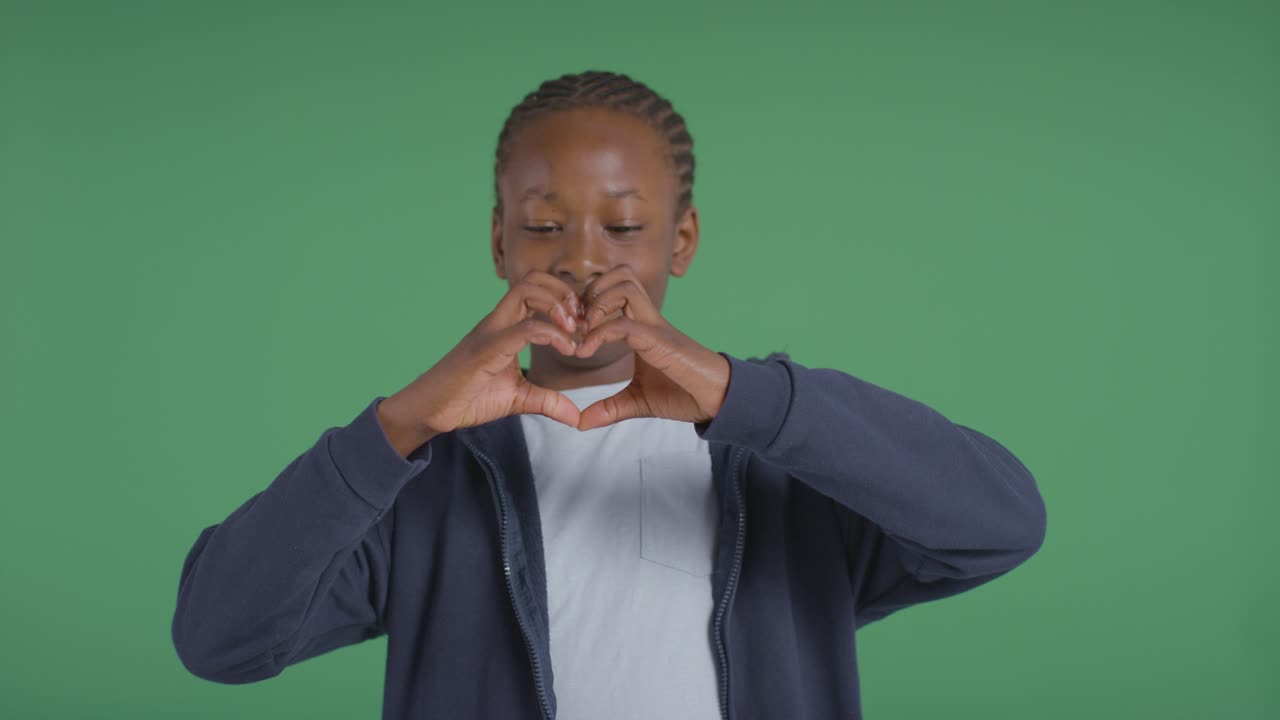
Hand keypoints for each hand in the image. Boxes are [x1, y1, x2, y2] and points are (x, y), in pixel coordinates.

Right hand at [379, 270, 586, 448]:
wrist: (431, 411)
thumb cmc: (469, 399)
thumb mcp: (519, 399)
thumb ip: (548, 402)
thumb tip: (577, 417)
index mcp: (505, 326)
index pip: (536, 290)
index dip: (565, 301)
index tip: (584, 328)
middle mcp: (497, 321)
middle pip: (532, 279)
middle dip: (564, 293)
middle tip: (581, 323)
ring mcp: (491, 331)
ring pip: (525, 290)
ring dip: (557, 304)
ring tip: (573, 331)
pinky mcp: (487, 349)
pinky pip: (523, 328)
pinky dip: (551, 333)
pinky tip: (566, 349)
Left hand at [571, 265, 730, 431]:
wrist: (719, 401)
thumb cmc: (684, 394)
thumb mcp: (638, 402)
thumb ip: (609, 408)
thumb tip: (581, 423)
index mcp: (642, 326)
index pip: (614, 289)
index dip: (587, 302)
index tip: (572, 332)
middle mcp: (649, 319)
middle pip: (620, 274)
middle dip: (590, 293)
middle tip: (576, 325)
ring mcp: (656, 326)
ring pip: (624, 285)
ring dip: (596, 305)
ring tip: (583, 334)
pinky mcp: (661, 342)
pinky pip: (626, 325)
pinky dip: (600, 334)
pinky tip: (587, 351)